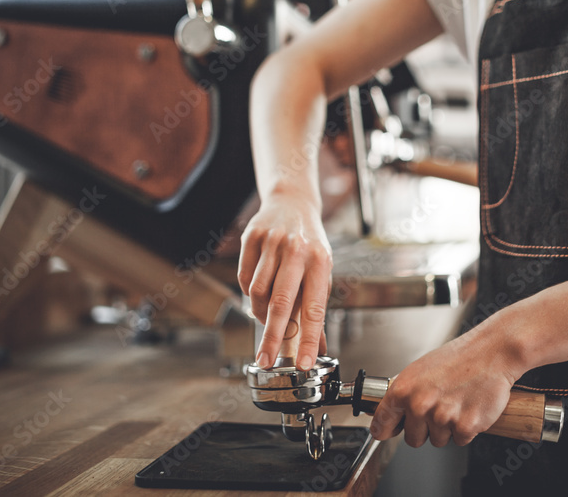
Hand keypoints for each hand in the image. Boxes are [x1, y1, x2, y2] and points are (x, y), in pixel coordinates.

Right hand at [237, 189, 331, 369]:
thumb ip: (317, 307)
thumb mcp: (322, 271)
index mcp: (321, 262)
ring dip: (261, 313)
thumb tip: (318, 347)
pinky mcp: (252, 238)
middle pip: (281, 303)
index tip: (303, 363)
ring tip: (266, 318)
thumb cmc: (310, 243)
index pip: (314, 309)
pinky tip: (258, 293)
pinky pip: (244, 279)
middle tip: (266, 360)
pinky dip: (250, 294)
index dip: (308, 339)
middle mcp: (297, 251)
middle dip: (273, 337)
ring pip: (258, 293)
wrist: (292, 203)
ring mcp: (273, 243)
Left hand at [370, 328, 519, 447]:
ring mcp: (442, 418)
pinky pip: (460, 440)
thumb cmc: (458, 358)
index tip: (386, 432)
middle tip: (440, 408)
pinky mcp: (465, 427)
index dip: (384, 430)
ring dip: (447, 428)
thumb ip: (404, 393)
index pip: (381, 424)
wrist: (491, 353)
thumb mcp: (420, 370)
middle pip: (413, 439)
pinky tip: (469, 407)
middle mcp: (419, 405)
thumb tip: (390, 413)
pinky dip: (466, 429)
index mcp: (403, 390)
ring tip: (457, 403)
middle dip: (425, 429)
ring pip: (438, 440)